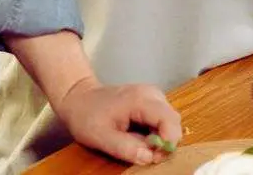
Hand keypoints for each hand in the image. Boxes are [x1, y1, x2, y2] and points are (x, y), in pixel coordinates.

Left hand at [56, 77, 181, 166]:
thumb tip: (149, 157)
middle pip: (173, 121)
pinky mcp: (150, 101)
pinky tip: (139, 136)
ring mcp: (151, 95)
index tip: (154, 156)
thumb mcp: (101, 136)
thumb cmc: (87, 114)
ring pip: (170, 121)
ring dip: (160, 138)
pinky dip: (156, 132)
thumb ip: (126, 148)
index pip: (169, 121)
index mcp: (140, 99)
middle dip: (165, 142)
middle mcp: (150, 93)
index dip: (167, 142)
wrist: (79, 98)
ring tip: (138, 144)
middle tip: (146, 154)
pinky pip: (162, 119)